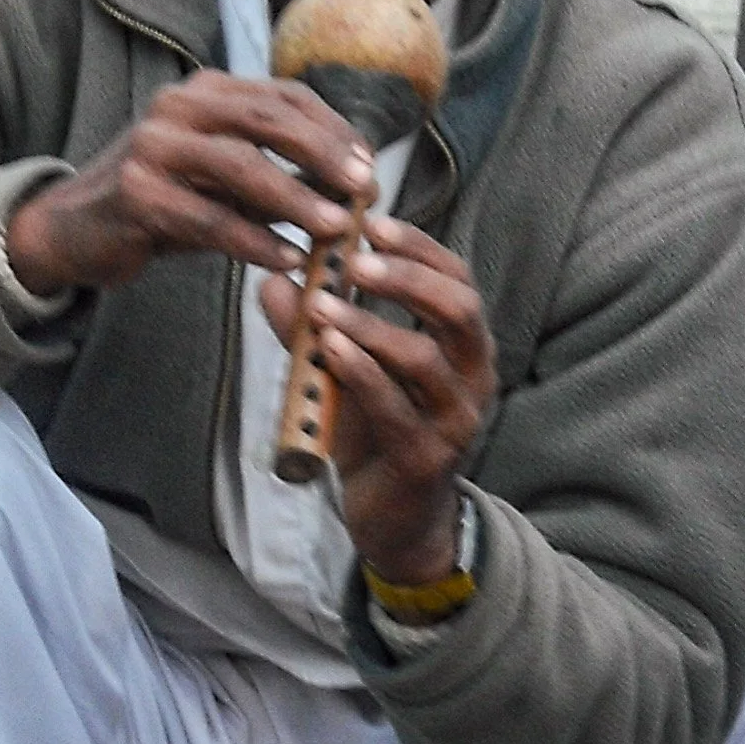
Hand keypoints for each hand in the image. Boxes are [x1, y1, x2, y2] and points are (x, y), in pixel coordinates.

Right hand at [3, 71, 374, 296]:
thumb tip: (351, 186)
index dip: (334, 129)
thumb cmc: (160, 204)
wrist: (72, 229)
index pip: (284, 97)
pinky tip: (287, 260)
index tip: (370, 166)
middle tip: (365, 189)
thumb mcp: (220, 179)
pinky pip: (209, 218)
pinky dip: (254, 241)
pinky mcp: (135, 193)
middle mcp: (178, 107)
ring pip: (240, 167)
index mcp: (206, 92)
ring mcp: (153, 147)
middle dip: (324, 154)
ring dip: (296, 197)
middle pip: (268, 120)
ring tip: (335, 228)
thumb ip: (274, 173)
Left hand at [260, 213, 496, 583]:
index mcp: (464, 346)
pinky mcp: (426, 459)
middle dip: (406, 277)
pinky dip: (361, 374)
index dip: (418, 248)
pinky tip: (329, 350)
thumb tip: (272, 279)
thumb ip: (313, 330)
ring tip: (323, 306)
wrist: (396, 521)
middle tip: (353, 258)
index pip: (455, 279)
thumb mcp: (344, 374)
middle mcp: (473, 377)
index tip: (372, 222)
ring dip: (370, 325)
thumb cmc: (379, 436)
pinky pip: (396, 409)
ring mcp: (455, 421)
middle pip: (459, 308)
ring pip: (424, 357)